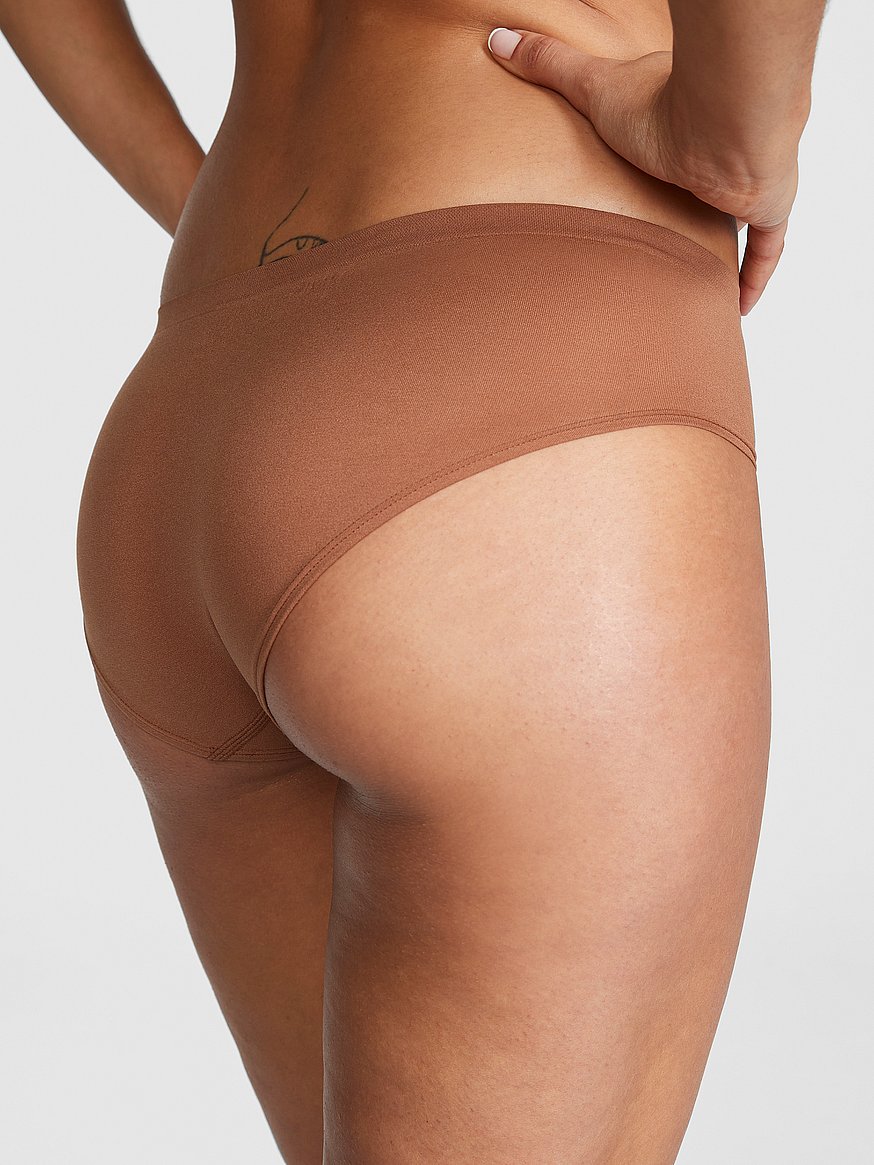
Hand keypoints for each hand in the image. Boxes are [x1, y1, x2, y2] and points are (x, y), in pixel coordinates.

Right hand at [486, 28, 798, 314]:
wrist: (722, 121)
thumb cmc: (663, 105)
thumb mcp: (591, 87)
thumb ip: (548, 64)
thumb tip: (496, 40)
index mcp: (683, 118)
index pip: (672, 135)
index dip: (659, 151)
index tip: (642, 172)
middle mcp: (719, 148)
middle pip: (703, 181)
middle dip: (690, 199)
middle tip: (667, 231)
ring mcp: (746, 181)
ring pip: (737, 214)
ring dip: (725, 236)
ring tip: (701, 270)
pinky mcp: (767, 208)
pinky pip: (768, 248)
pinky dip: (756, 274)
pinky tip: (743, 303)